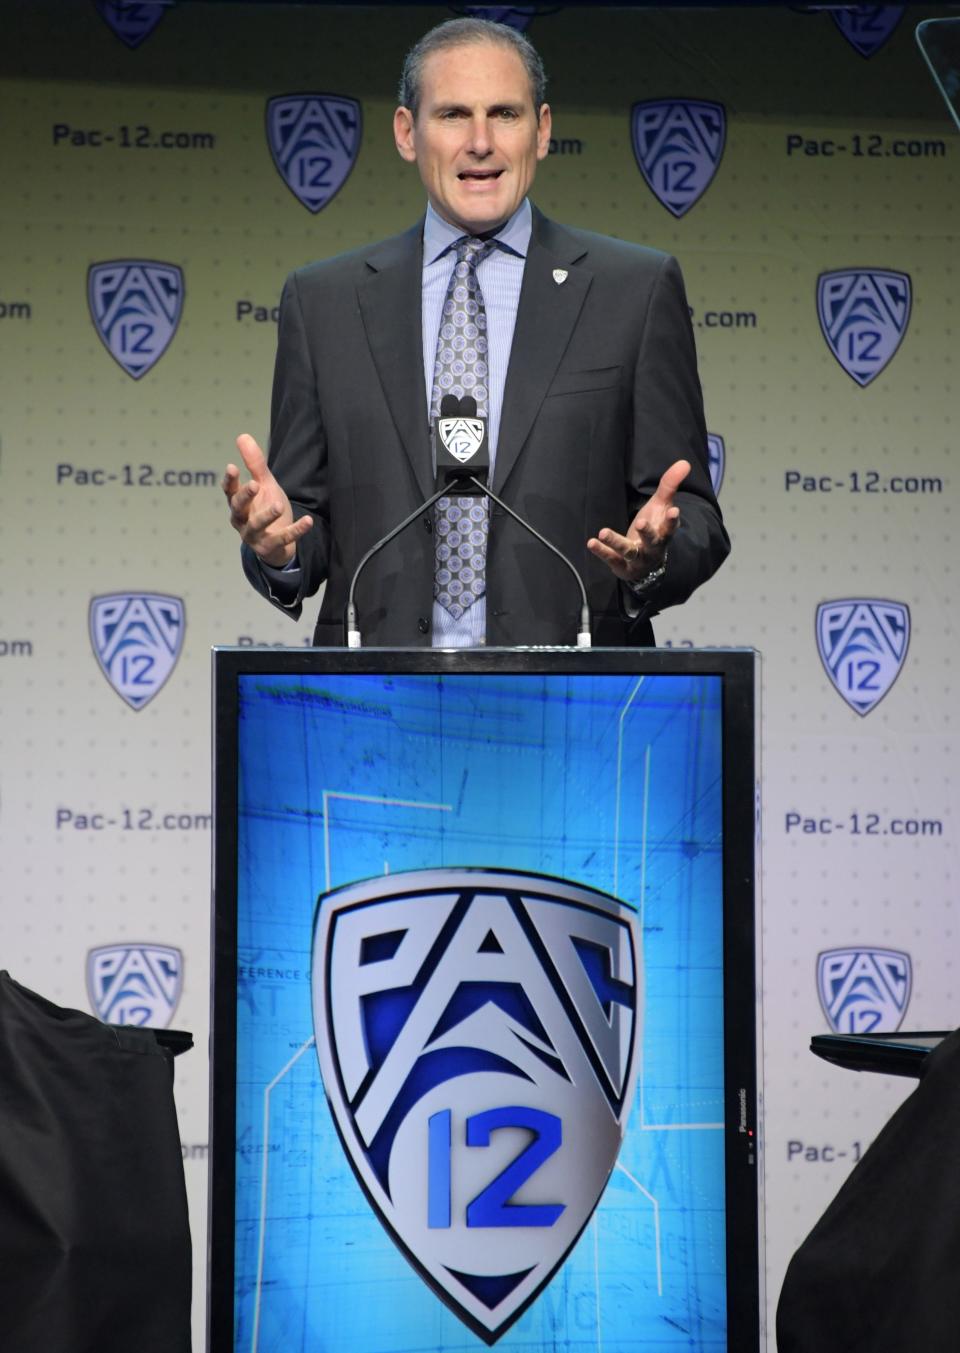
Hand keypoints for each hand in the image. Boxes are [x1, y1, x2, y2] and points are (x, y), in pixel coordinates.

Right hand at [222, 434, 312, 567]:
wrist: (277, 543)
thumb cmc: (265, 508)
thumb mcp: (264, 485)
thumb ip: (254, 464)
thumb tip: (242, 436)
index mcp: (238, 504)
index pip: (229, 491)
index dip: (230, 481)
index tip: (232, 467)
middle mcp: (241, 520)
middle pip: (238, 508)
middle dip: (245, 496)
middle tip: (254, 484)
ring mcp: (254, 536)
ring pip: (257, 526)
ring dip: (267, 515)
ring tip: (279, 504)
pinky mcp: (270, 547)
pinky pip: (283, 539)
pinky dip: (296, 530)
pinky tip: (308, 521)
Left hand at [587, 459, 689, 581]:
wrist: (646, 564)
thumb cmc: (654, 528)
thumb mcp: (661, 506)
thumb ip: (669, 485)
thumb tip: (684, 462)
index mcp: (664, 533)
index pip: (670, 527)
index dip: (672, 520)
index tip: (674, 510)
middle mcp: (653, 548)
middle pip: (652, 541)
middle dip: (647, 533)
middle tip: (641, 522)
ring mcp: (638, 559)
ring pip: (628, 551)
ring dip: (616, 542)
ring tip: (603, 532)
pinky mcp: (622, 566)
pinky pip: (612, 559)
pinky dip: (602, 551)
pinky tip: (591, 542)